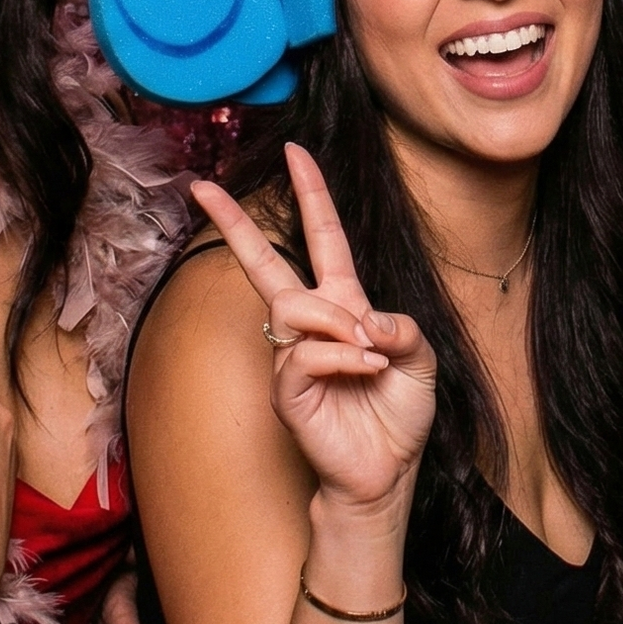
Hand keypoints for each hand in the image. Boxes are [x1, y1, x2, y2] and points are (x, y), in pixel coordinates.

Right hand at [193, 144, 435, 519]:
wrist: (387, 471)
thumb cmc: (399, 413)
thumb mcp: (421, 357)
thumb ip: (400, 326)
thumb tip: (362, 318)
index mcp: (345, 304)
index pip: (323, 238)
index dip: (311, 194)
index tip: (295, 151)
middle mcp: (312, 323)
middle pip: (265, 263)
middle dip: (233, 223)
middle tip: (202, 186)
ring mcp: (293, 355)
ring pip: (294, 308)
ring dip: (340, 324)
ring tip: (370, 353)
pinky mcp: (286, 390)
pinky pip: (304, 354)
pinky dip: (342, 357)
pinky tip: (363, 370)